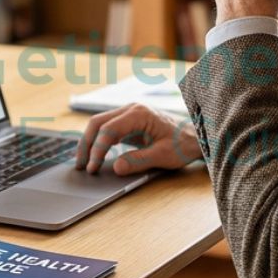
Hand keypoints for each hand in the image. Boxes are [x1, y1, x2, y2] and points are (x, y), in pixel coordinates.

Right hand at [73, 103, 201, 175]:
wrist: (196, 137)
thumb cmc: (183, 144)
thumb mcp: (163, 156)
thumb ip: (139, 161)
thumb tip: (116, 167)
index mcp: (139, 114)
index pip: (108, 130)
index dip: (97, 150)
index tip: (93, 168)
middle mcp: (131, 110)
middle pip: (97, 123)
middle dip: (86, 144)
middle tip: (81, 165)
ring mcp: (129, 115)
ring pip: (99, 125)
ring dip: (89, 143)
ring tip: (83, 163)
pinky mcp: (129, 123)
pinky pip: (107, 130)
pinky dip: (98, 142)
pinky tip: (94, 156)